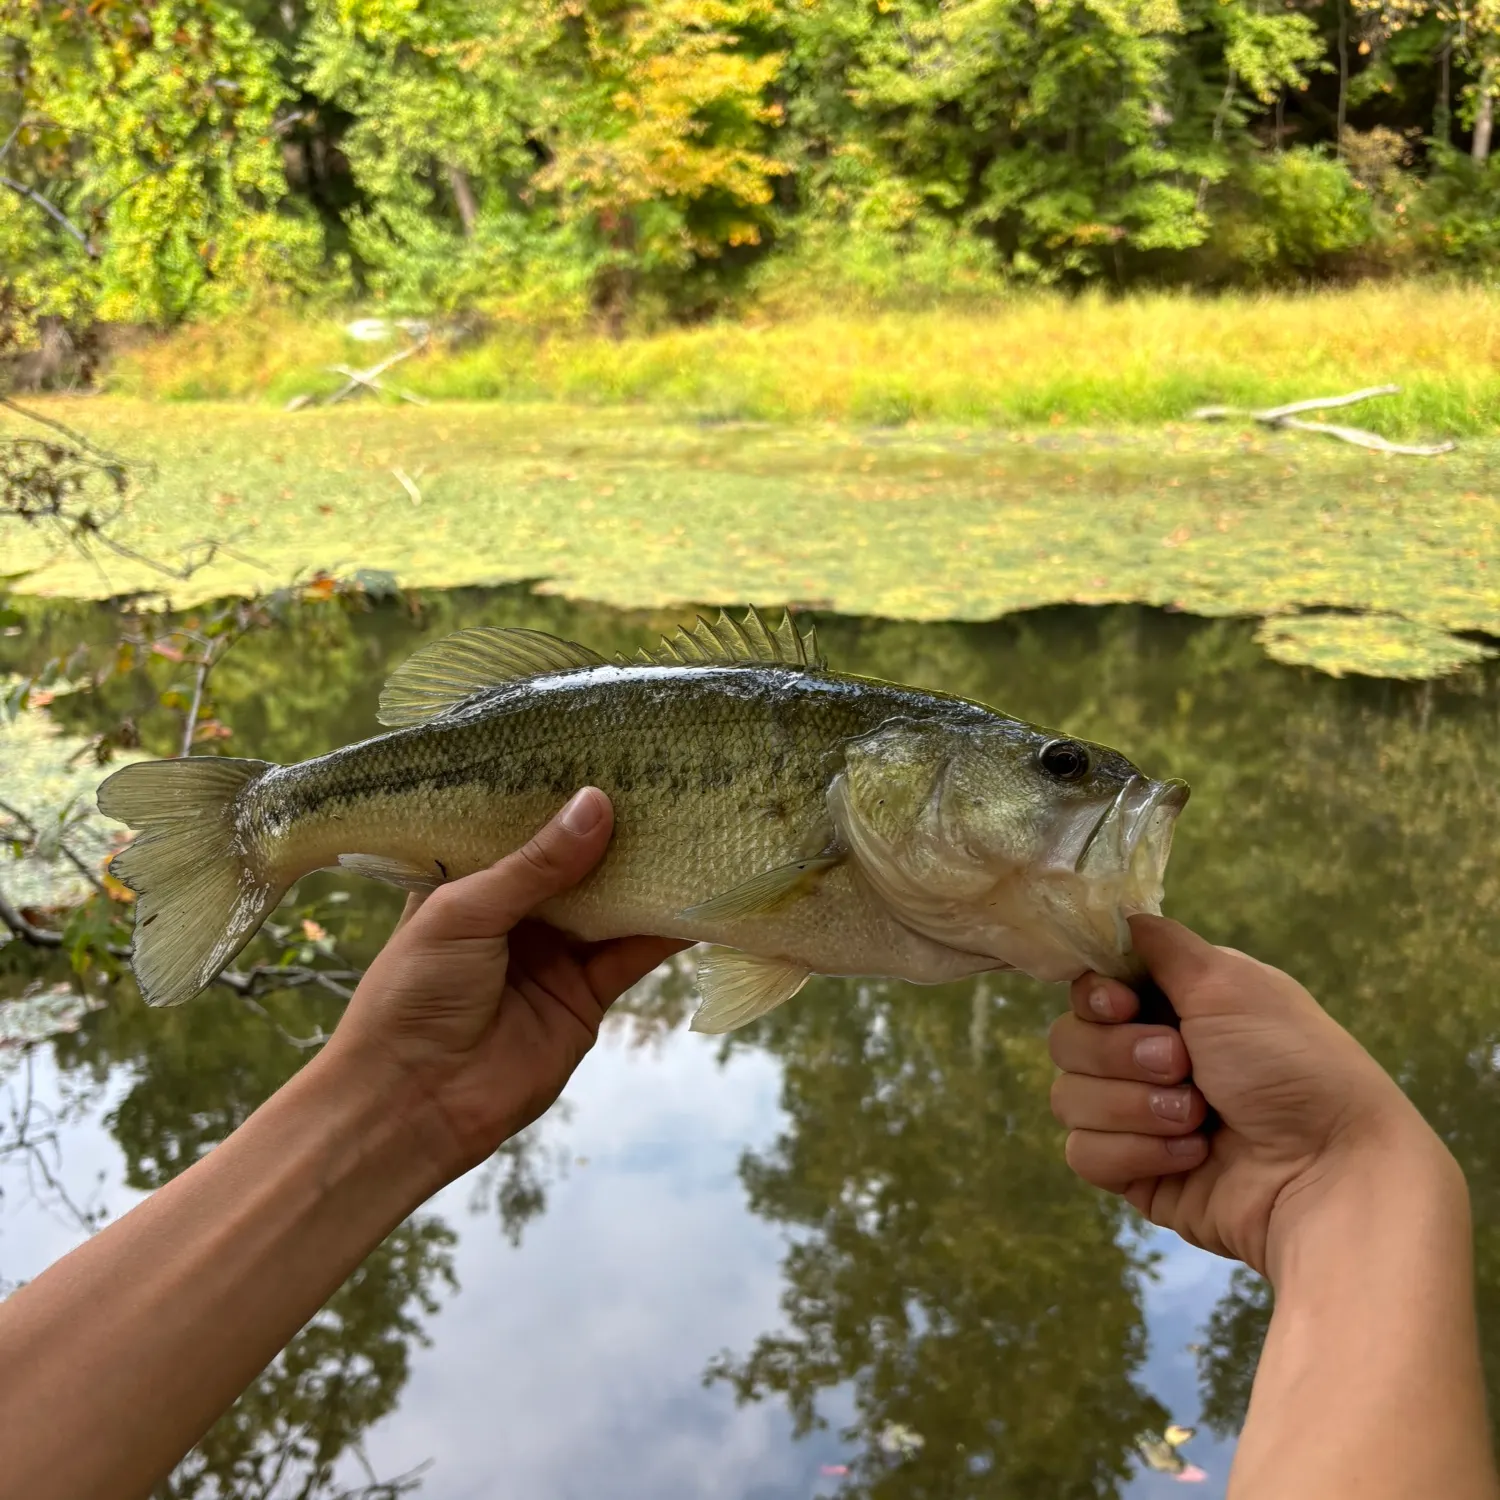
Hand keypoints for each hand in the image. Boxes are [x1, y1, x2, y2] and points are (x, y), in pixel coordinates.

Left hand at [322, 787, 683, 1180]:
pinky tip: (699, 896)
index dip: (559, 793)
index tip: (606, 751)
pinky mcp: (586, 994)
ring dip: (648, 873)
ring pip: (612, 902)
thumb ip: (535, 864)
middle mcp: (516, 911)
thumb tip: (598, 803)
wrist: (413, 1103)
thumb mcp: (464, 911)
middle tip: (666, 779)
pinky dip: (665, 929)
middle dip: (615, 828)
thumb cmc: (414, 994)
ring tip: (694, 823)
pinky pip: (632, 953)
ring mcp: (555, 952)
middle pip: (577, 861)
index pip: (522, 825)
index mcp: (470, 879)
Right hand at [1048, 913, 1454, 1279]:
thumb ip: (1160, 943)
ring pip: (1069, 1099)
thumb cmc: (1288, 1063)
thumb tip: (1116, 912)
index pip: (1090, 990)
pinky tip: (1191, 1156)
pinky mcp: (1135, 1173)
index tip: (1123, 1005)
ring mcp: (1137, 1118)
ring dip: (1135, 1107)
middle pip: (1069, 1041)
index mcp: (1172, 1006)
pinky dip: (1137, 1152)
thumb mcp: (1228, 981)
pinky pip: (1085, 1154)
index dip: (1095, 998)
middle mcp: (1149, 1056)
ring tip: (1197, 1119)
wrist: (1326, 1171)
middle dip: (1121, 1055)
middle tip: (1183, 1064)